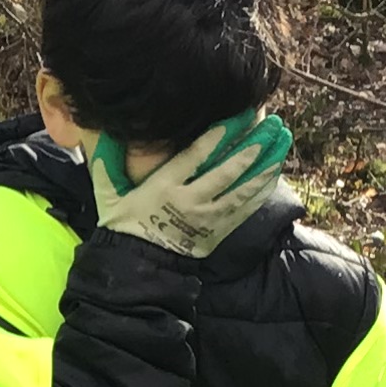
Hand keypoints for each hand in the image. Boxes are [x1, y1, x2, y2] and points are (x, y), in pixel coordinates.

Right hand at [92, 115, 290, 257]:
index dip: (219, 135)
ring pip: (243, 188)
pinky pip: (244, 208)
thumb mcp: (108, 193)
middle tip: (273, 125)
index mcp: (163, 188)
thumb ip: (106, 161)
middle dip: (252, 147)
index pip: (195, 156)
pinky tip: (275, 172)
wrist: (137, 270)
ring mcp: (208, 219)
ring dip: (265, 164)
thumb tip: (103, 133)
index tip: (239, 116)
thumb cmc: (123, 227)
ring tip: (283, 142)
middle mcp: (190, 202)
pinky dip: (261, 189)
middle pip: (227, 171)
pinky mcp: (218, 231)